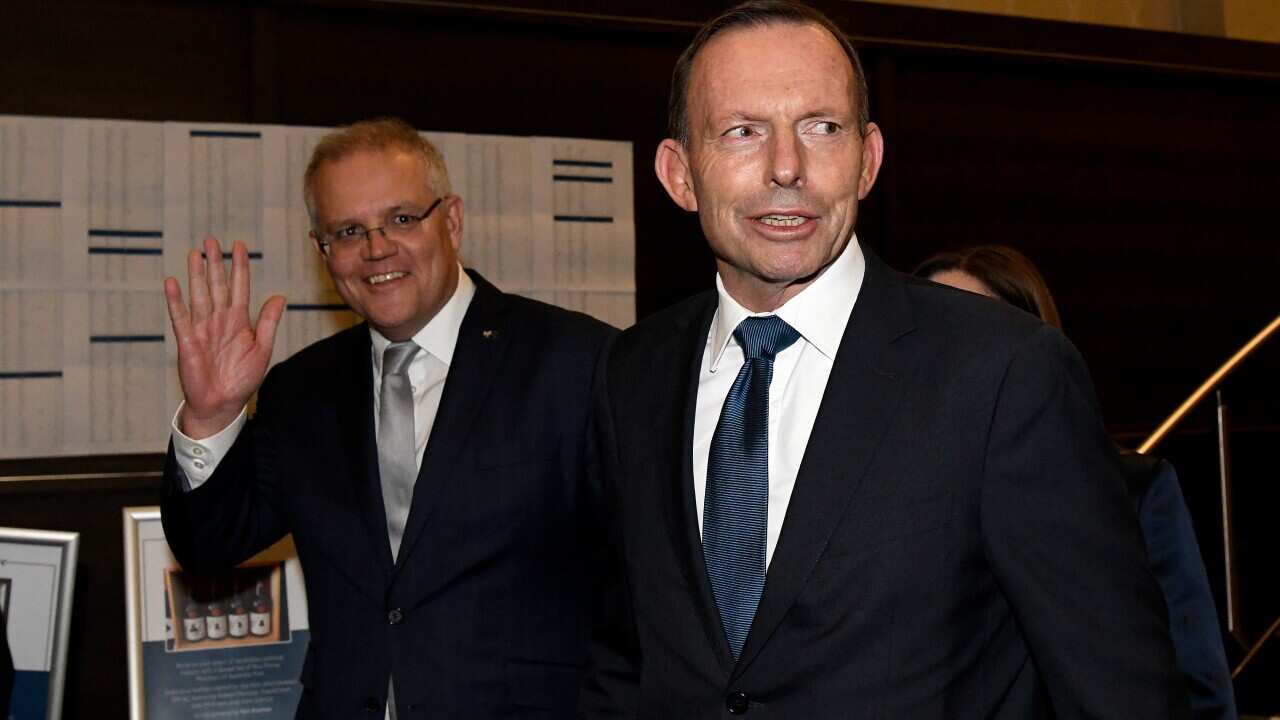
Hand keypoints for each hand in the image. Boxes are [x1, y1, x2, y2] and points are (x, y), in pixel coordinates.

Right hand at [164, 237, 285, 438]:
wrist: (223, 403)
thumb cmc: (243, 379)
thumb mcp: (262, 348)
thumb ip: (268, 322)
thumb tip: (280, 296)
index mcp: (239, 320)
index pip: (240, 287)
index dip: (240, 267)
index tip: (239, 245)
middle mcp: (220, 319)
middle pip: (217, 285)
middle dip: (215, 262)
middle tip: (212, 240)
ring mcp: (202, 328)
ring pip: (199, 295)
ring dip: (196, 274)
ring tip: (195, 253)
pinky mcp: (187, 340)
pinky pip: (181, 317)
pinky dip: (176, 300)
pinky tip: (172, 283)